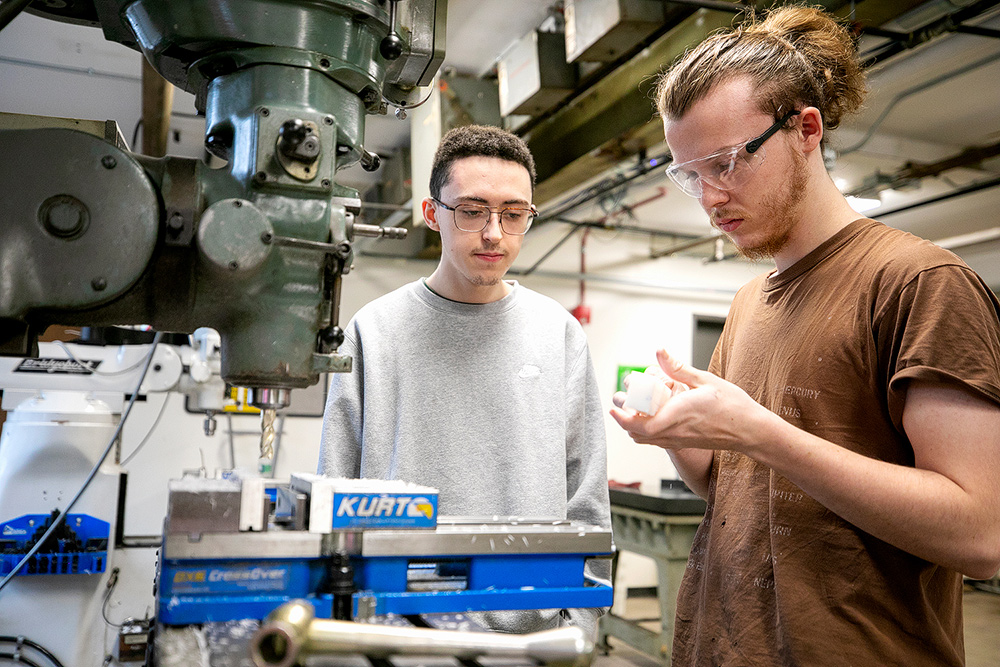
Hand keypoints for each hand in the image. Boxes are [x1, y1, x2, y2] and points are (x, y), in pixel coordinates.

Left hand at [610, 349, 771, 452]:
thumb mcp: (705, 380)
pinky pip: (658, 441)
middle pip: (638, 434)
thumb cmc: (732, 405)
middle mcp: (676, 431)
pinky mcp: (684, 443)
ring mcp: (679, 440)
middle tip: (622, 403)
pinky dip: (647, 432)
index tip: (614, 407)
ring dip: (634, 427)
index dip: (623, 419)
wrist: (750, 429)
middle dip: (624, 420)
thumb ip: (678, 368)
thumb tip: (659, 352)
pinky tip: (652, 416)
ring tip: (634, 409)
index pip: (641, 425)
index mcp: (678, 414)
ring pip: (646, 440)